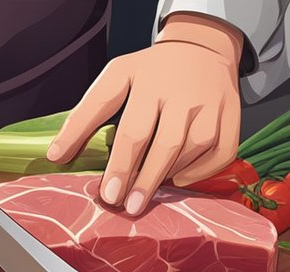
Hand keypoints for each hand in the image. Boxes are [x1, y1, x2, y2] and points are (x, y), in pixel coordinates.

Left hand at [46, 13, 242, 216]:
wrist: (203, 47)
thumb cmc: (153, 70)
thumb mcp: (116, 78)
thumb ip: (86, 114)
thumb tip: (56, 155)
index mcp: (150, 81)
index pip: (132, 128)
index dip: (119, 164)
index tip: (107, 193)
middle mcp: (183, 93)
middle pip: (164, 146)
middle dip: (143, 181)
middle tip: (127, 207)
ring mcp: (212, 106)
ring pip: (191, 152)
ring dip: (168, 176)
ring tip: (147, 191)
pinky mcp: (233, 118)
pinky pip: (218, 156)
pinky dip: (199, 173)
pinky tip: (179, 178)